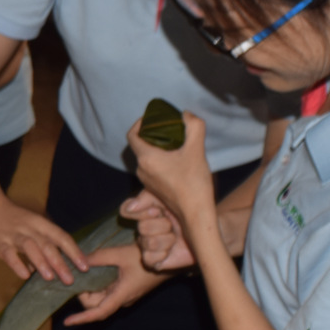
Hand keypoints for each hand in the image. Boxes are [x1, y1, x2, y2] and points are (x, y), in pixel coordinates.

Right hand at [0, 192, 88, 283]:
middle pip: (48, 244)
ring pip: (30, 247)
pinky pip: (8, 253)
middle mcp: (29, 228)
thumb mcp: (31, 230)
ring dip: (41, 262)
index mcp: (40, 224)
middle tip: (70, 280)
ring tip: (50, 277)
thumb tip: (53, 269)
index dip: (74, 252)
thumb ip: (42, 249)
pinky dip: (17, 264)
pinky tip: (24, 275)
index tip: (85, 267)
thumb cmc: (12, 220)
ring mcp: (13, 234)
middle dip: (60, 262)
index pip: (61, 237)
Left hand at [65, 242, 168, 325]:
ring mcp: (125, 295)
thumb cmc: (147, 259)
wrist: (168, 259)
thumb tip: (79, 260)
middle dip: (82, 295)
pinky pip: (108, 292)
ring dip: (90, 290)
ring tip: (82, 273)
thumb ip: (99, 258)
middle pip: (96, 305)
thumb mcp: (121, 254)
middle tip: (75, 277)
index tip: (67, 322)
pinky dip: (97, 286)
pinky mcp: (127, 289)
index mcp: (121, 295)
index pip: (99, 313)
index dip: (82, 319)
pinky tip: (93, 272)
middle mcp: (122, 299)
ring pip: (101, 299)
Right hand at [122, 190, 195, 271]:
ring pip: (147, 242)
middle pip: (141, 227)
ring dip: (167, 240)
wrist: (208, 231)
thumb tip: (131, 208)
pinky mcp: (155, 261)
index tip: (160, 210)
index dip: (144, 212)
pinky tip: (171, 250)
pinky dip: (162, 255)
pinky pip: (148, 259)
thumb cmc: (190, 212)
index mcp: (144, 212)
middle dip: (163, 225)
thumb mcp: (169, 197)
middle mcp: (143, 229)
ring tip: (176, 237)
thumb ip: (147, 198)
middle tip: (174, 224)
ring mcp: (148, 245)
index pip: (127, 211)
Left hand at [128, 112, 216, 230]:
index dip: (140, 123)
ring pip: (147, 158)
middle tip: (169, 128)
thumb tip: (186, 115)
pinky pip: (153, 169)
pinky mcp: (154, 190)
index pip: (132, 135)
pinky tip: (177, 159)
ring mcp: (147, 182)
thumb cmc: (194, 183)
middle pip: (140, 146)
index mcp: (146, 159)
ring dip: (158, 148)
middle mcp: (142, 170)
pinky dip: (161, 160)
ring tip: (175, 143)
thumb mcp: (197, 149)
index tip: (153, 118)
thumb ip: (193, 126)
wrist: (196, 214)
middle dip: (152, 134)